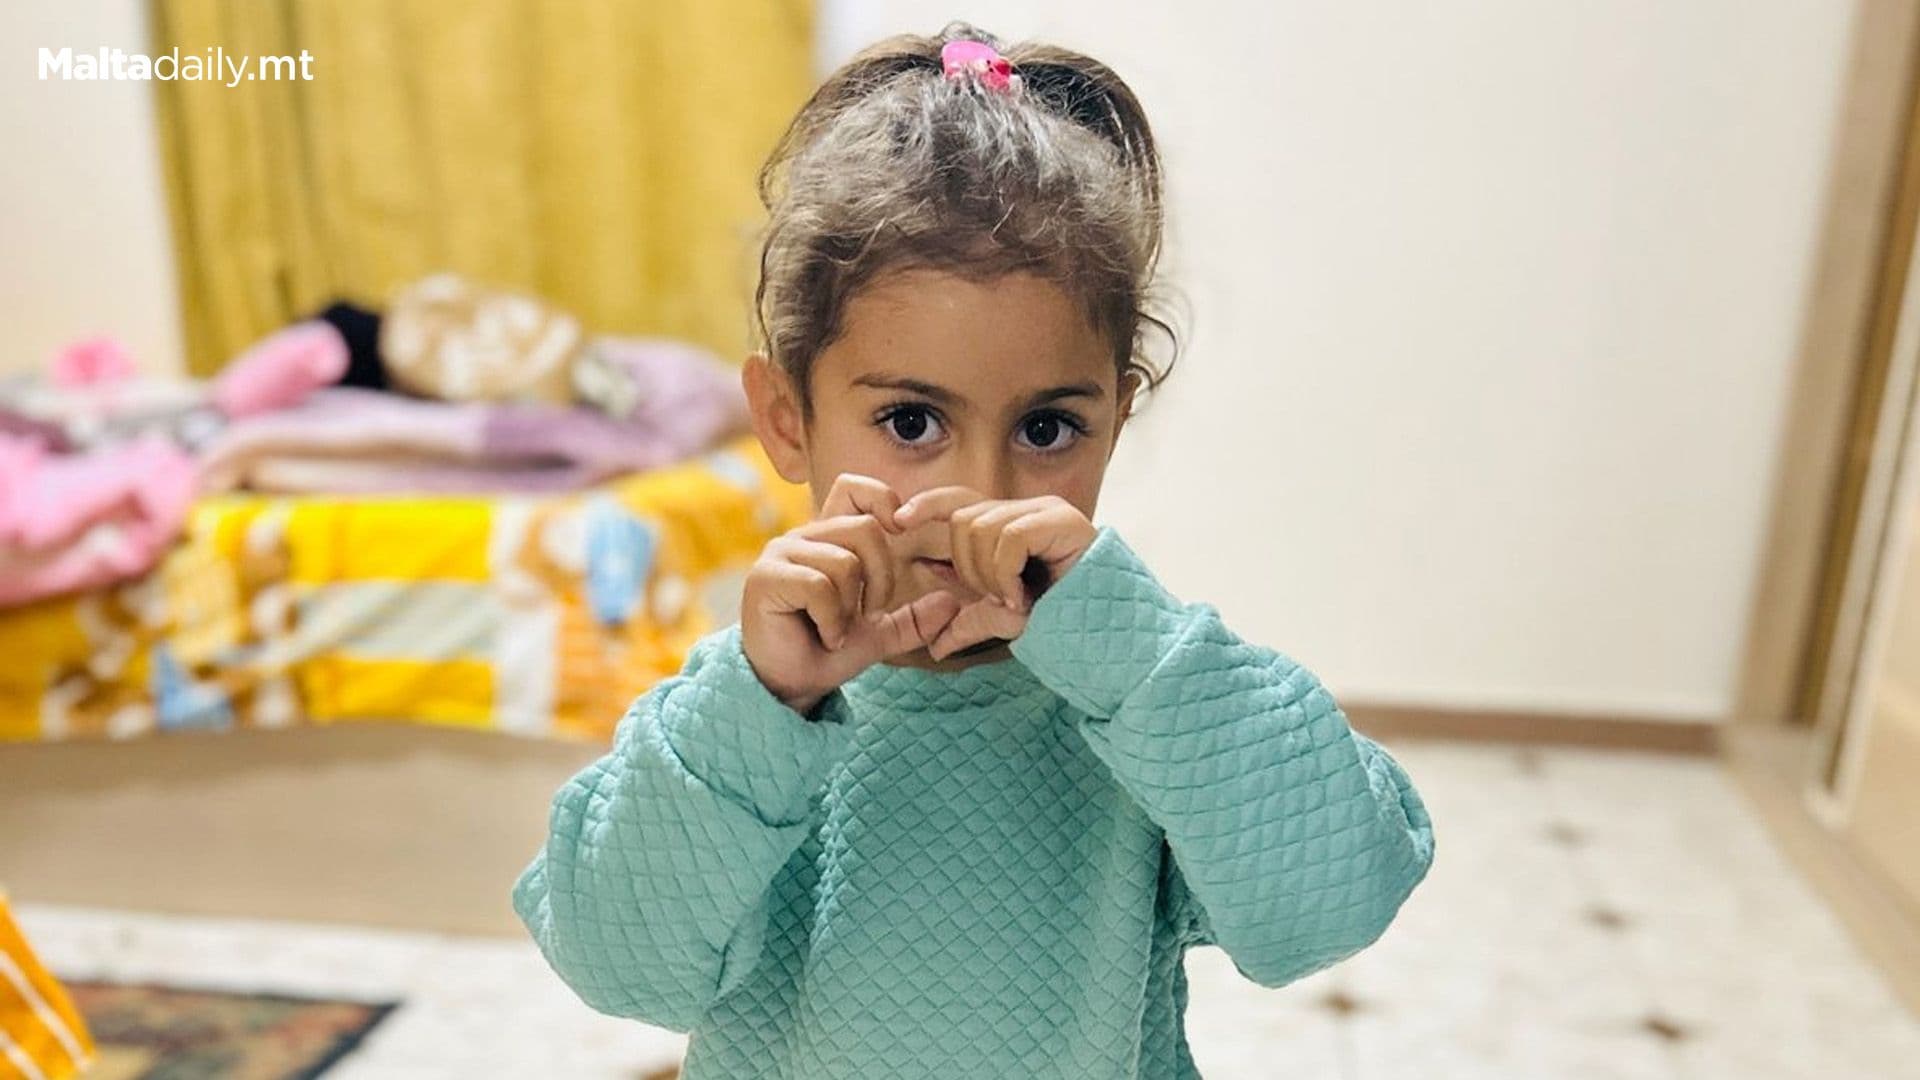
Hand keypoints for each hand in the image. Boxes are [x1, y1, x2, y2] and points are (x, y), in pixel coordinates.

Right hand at [739, 474, 964, 715]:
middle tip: (870, 613)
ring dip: (851, 608)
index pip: (855, 488)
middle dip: (882, 578)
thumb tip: (952, 603)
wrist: (789, 686)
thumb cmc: (827, 652)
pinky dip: (833, 621)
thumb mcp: (880, 634)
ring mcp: (781, 554)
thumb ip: (914, 618)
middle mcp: (802, 537)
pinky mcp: (765, 578)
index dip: (882, 501)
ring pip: (845, 562)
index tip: (898, 538)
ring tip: (838, 630)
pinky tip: (826, 637)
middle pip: (865, 529)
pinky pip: (819, 586)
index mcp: (828, 538)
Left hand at [892, 488, 1096, 660]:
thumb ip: (967, 621)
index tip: (897, 521)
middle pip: (964, 518)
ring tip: (1016, 598)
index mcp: (1011, 524)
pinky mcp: (1062, 521)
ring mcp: (1045, 512)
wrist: (1102, 632)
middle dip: (967, 567)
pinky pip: (1009, 539)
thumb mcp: (1002, 619)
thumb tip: (934, 645)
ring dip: (989, 576)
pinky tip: (1025, 596)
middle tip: (999, 597)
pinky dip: (1007, 574)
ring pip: (981, 529)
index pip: (959, 500)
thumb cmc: (1059, 621)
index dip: (927, 504)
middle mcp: (1027, 509)